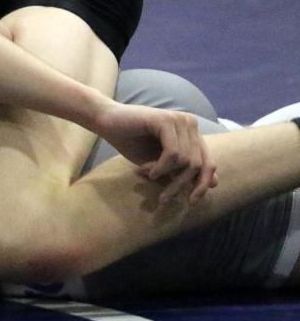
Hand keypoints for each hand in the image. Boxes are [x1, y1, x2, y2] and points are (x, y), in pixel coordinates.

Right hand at [94, 102, 217, 203]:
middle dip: (180, 185)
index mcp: (191, 132)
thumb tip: (214, 183)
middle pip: (198, 164)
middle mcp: (189, 123)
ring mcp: (179, 120)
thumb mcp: (159, 163)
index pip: (208, 162)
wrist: (105, 121)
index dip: (203, 184)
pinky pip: (173, 154)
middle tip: (163, 198)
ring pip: (186, 161)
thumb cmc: (130, 140)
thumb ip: (182, 170)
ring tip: (149, 177)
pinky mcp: (166, 120)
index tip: (191, 201)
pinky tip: (147, 170)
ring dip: (166, 176)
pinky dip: (161, 167)